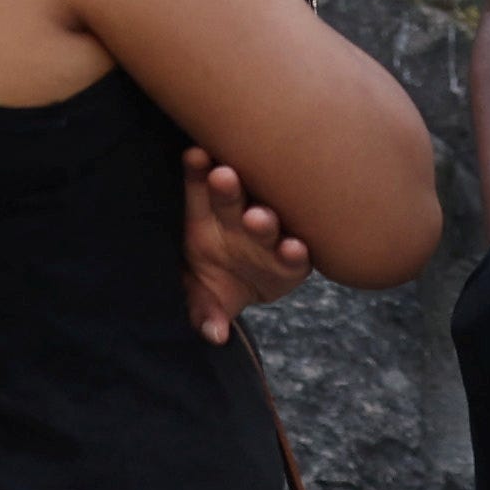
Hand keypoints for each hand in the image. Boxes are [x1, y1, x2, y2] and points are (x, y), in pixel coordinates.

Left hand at [181, 146, 310, 338]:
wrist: (250, 288)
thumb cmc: (217, 277)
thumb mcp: (202, 295)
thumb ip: (202, 310)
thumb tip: (214, 334)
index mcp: (207, 218)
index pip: (197, 189)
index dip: (195, 173)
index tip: (193, 155)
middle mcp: (238, 220)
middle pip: (231, 198)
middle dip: (227, 187)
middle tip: (223, 176)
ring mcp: (269, 237)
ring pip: (265, 222)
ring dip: (262, 220)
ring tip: (257, 218)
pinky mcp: (294, 259)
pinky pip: (295, 256)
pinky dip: (295, 253)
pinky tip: (295, 248)